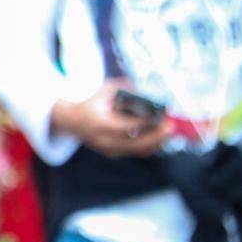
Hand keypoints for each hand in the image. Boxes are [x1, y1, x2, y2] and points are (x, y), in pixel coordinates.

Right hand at [51, 81, 166, 159]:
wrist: (71, 121)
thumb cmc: (90, 103)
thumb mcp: (104, 90)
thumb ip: (123, 88)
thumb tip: (143, 90)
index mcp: (100, 123)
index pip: (126, 126)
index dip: (144, 123)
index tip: (160, 117)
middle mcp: (104, 140)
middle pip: (135, 143)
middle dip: (156, 137)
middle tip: (170, 128)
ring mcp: (108, 149)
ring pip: (137, 151)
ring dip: (155, 143)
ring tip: (169, 134)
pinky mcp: (112, 154)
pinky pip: (134, 152)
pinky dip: (148, 147)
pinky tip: (159, 140)